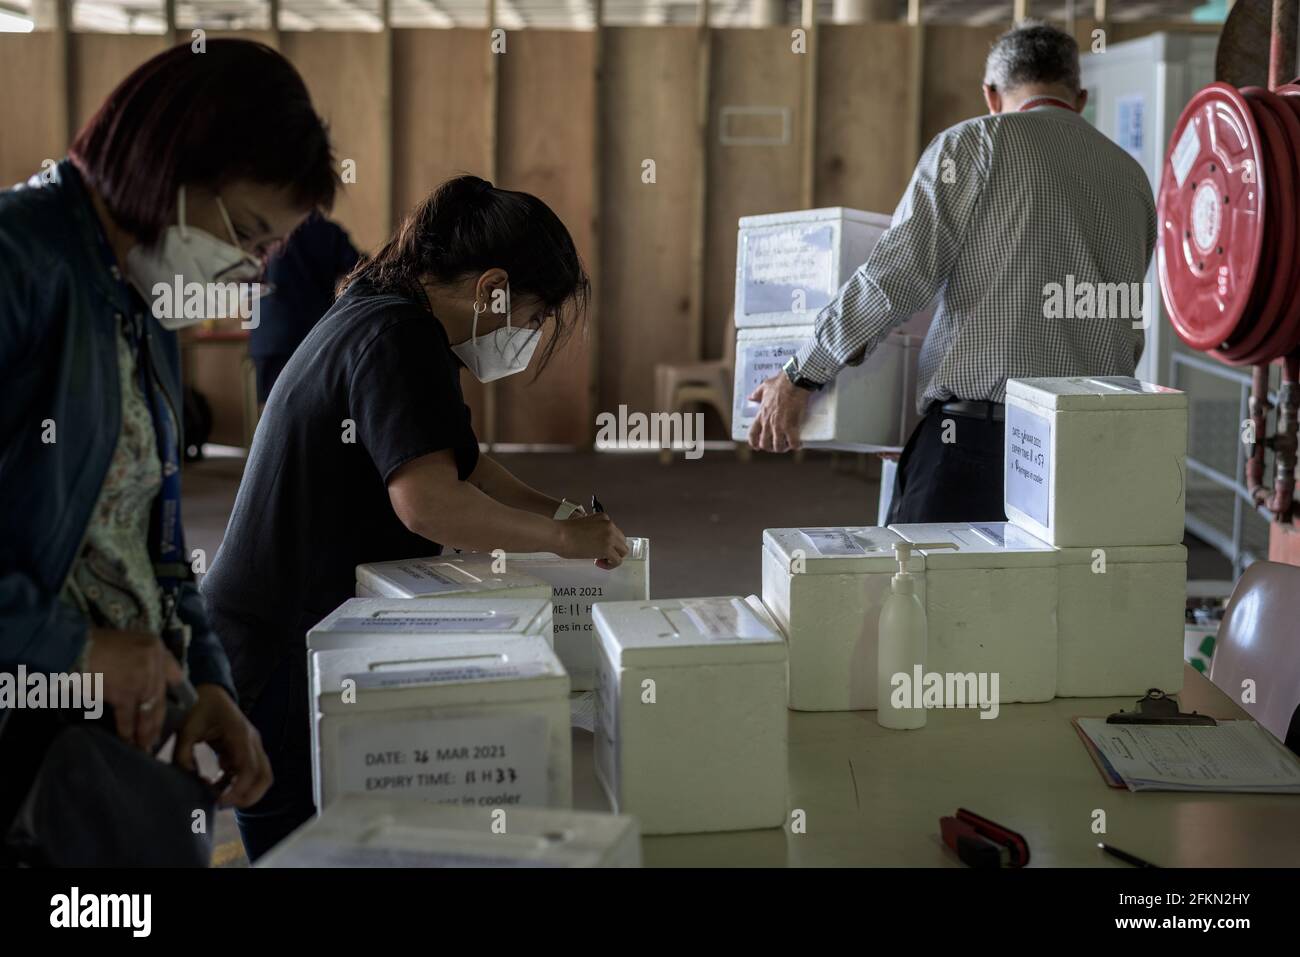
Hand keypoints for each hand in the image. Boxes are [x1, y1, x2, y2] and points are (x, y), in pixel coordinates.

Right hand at [86, 628, 184, 749]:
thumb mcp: (128, 643)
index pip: (174, 674)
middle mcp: (154, 662)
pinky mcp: (125, 693)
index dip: (173, 693)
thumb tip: (147, 686)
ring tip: (144, 746)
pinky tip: (127, 741)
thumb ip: (142, 660)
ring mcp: (142, 679)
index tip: (170, 707)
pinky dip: (127, 731)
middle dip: (157, 721)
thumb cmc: (95, 645)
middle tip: (156, 738)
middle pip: (159, 698)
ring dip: (145, 731)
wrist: (73, 646)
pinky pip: (128, 717)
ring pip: (147, 710)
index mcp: (156, 647)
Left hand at [174, 684, 272, 808]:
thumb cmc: (199, 706)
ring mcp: (251, 745)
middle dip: (248, 797)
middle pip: (264, 776)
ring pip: (261, 776)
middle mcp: (251, 741)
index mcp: (240, 734)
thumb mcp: (186, 729)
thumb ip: (183, 756)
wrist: (209, 690)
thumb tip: (186, 780)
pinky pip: (249, 772)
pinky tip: (216, 786)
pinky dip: (236, 783)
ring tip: (219, 798)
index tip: (218, 801)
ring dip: (244, 791)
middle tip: (223, 805)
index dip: (237, 790)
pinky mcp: (246, 749)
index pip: (249, 769)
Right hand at [556, 513, 628, 568]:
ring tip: (600, 561)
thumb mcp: (583, 526)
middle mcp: (609, 525)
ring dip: (613, 557)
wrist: (559, 535)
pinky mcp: (607, 548)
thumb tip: (596, 544)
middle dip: (613, 549)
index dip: (607, 542)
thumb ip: (594, 532)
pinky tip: (599, 563)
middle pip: (621, 540)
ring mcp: (610, 536)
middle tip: (600, 555)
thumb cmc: (564, 532)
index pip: (614, 532)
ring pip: (623, 550)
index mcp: (603, 517)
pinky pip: (617, 560)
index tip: (596, 547)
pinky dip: (610, 565)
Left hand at [748, 372, 810, 452]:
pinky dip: (796, 446)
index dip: (754, 443)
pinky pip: (793, 442)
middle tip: (777, 445)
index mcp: (761, 415)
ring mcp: (779, 426)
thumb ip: (757, 393)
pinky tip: (799, 444)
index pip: (752, 434)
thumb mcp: (764, 386)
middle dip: (770, 447)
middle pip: (765, 444)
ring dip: (783, 448)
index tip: (756, 446)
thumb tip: (751, 397)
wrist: (794, 382)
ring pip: (778, 446)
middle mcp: (768, 423)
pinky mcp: (791, 426)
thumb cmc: (780, 383)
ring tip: (788, 445)